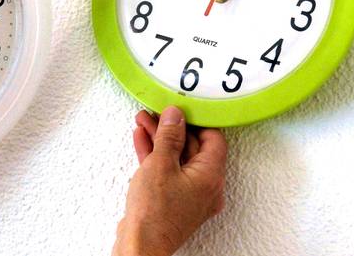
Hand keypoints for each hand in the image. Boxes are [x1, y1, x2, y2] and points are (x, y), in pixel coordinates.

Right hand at [113, 106, 226, 255]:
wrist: (140, 244)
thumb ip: (168, 136)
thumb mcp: (160, 164)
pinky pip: (168, 171)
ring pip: (177, 159)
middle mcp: (205, 187)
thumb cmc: (154, 214)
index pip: (213, 138)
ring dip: (160, 140)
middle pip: (193, 147)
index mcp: (211, 176)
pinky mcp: (173, 200)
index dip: (195, 121)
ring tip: (144, 122)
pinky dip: (156, 156)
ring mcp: (189, 195)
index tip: (179, 110)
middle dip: (172, 128)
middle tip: (156, 114)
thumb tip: (175, 116)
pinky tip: (143, 141)